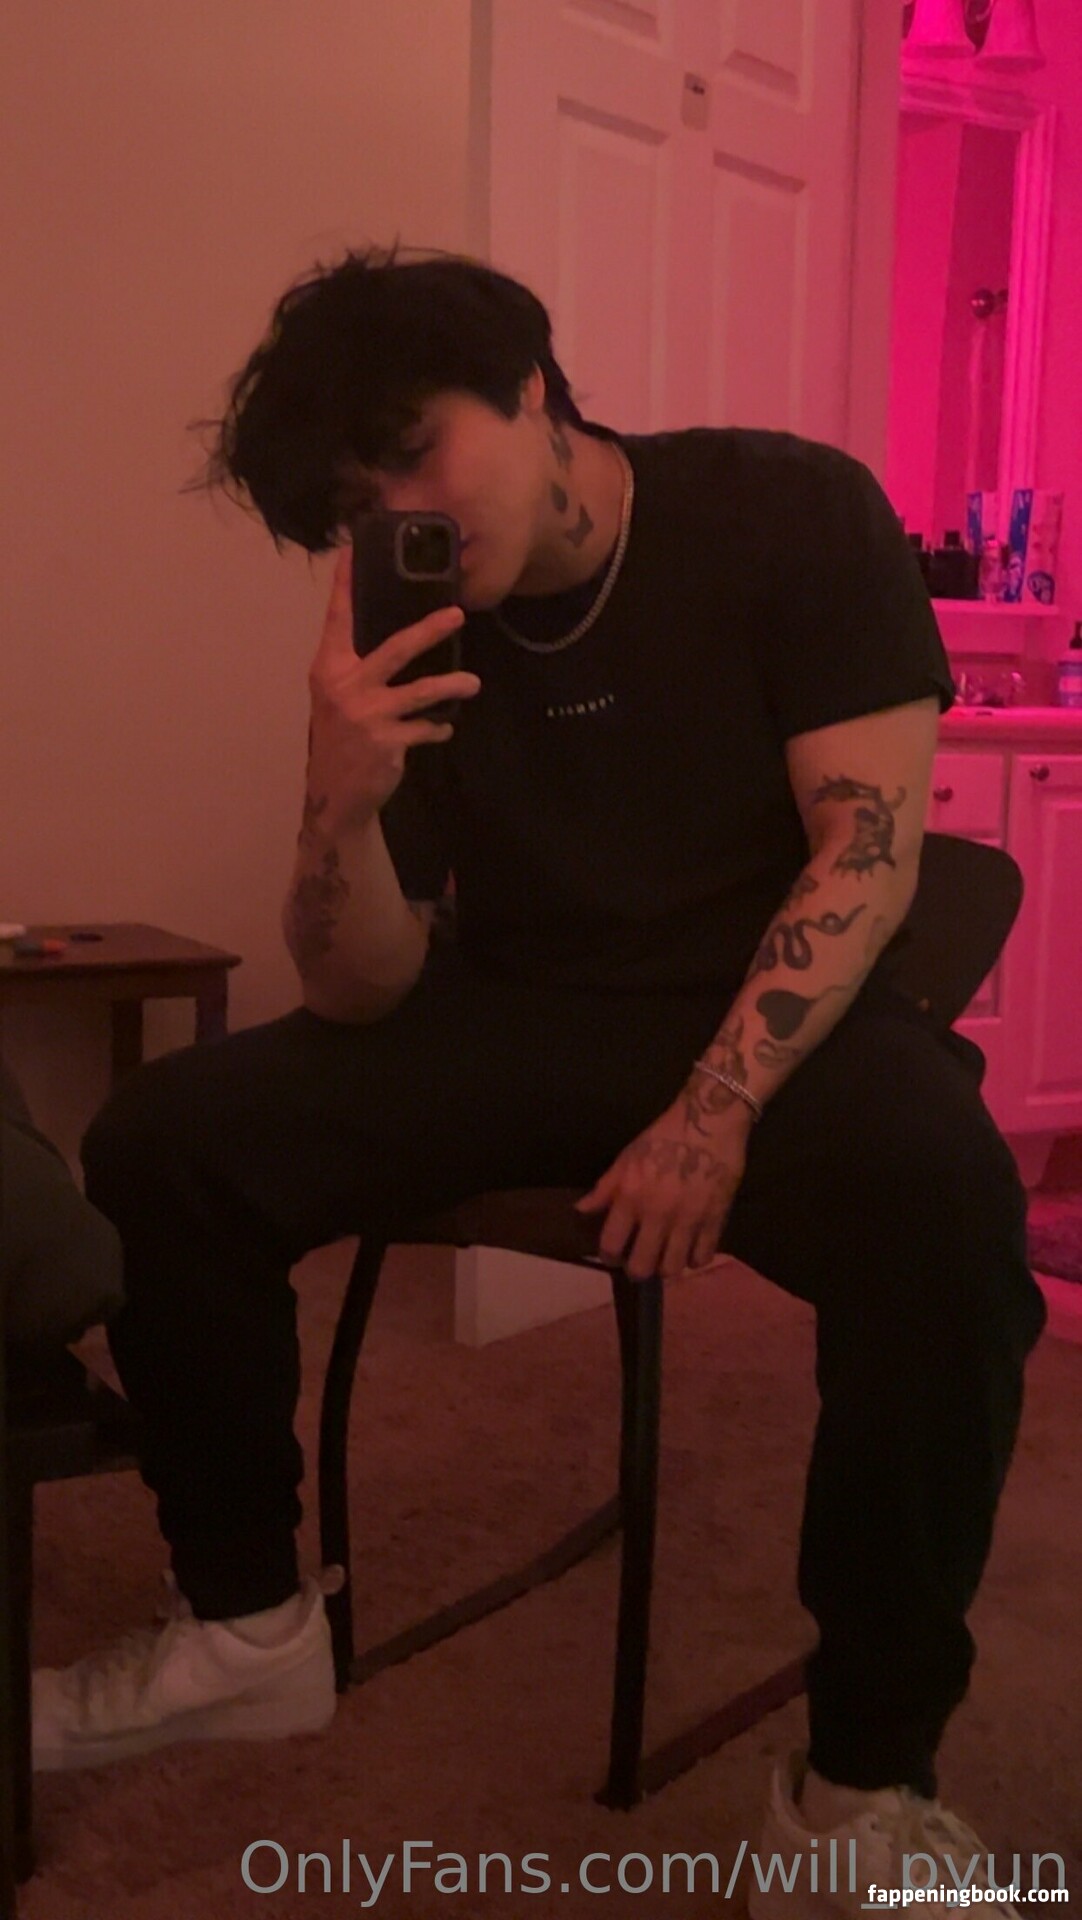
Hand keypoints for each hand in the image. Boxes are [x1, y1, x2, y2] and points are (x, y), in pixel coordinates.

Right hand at [306, 547, 480, 835]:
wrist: (334, 795)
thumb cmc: (338, 740)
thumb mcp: (335, 699)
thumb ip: (356, 670)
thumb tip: (395, 640)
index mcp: (328, 669)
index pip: (338, 619)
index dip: (346, 585)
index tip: (354, 550)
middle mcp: (346, 687)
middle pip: (396, 649)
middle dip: (429, 630)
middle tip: (457, 614)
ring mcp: (368, 716)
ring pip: (422, 691)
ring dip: (452, 686)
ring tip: (472, 684)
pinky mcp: (388, 742)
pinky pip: (426, 728)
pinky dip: (437, 727)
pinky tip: (443, 727)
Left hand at [573, 1094, 749, 1280]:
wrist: (710, 1122)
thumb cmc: (663, 1137)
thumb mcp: (627, 1158)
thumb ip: (605, 1188)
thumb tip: (581, 1210)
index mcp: (631, 1197)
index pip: (611, 1245)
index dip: (609, 1256)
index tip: (614, 1254)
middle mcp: (658, 1214)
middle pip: (641, 1267)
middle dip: (637, 1270)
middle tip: (640, 1261)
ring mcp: (688, 1220)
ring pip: (672, 1268)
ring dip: (666, 1267)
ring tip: (665, 1256)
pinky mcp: (715, 1220)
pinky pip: (703, 1257)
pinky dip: (694, 1258)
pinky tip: (690, 1249)